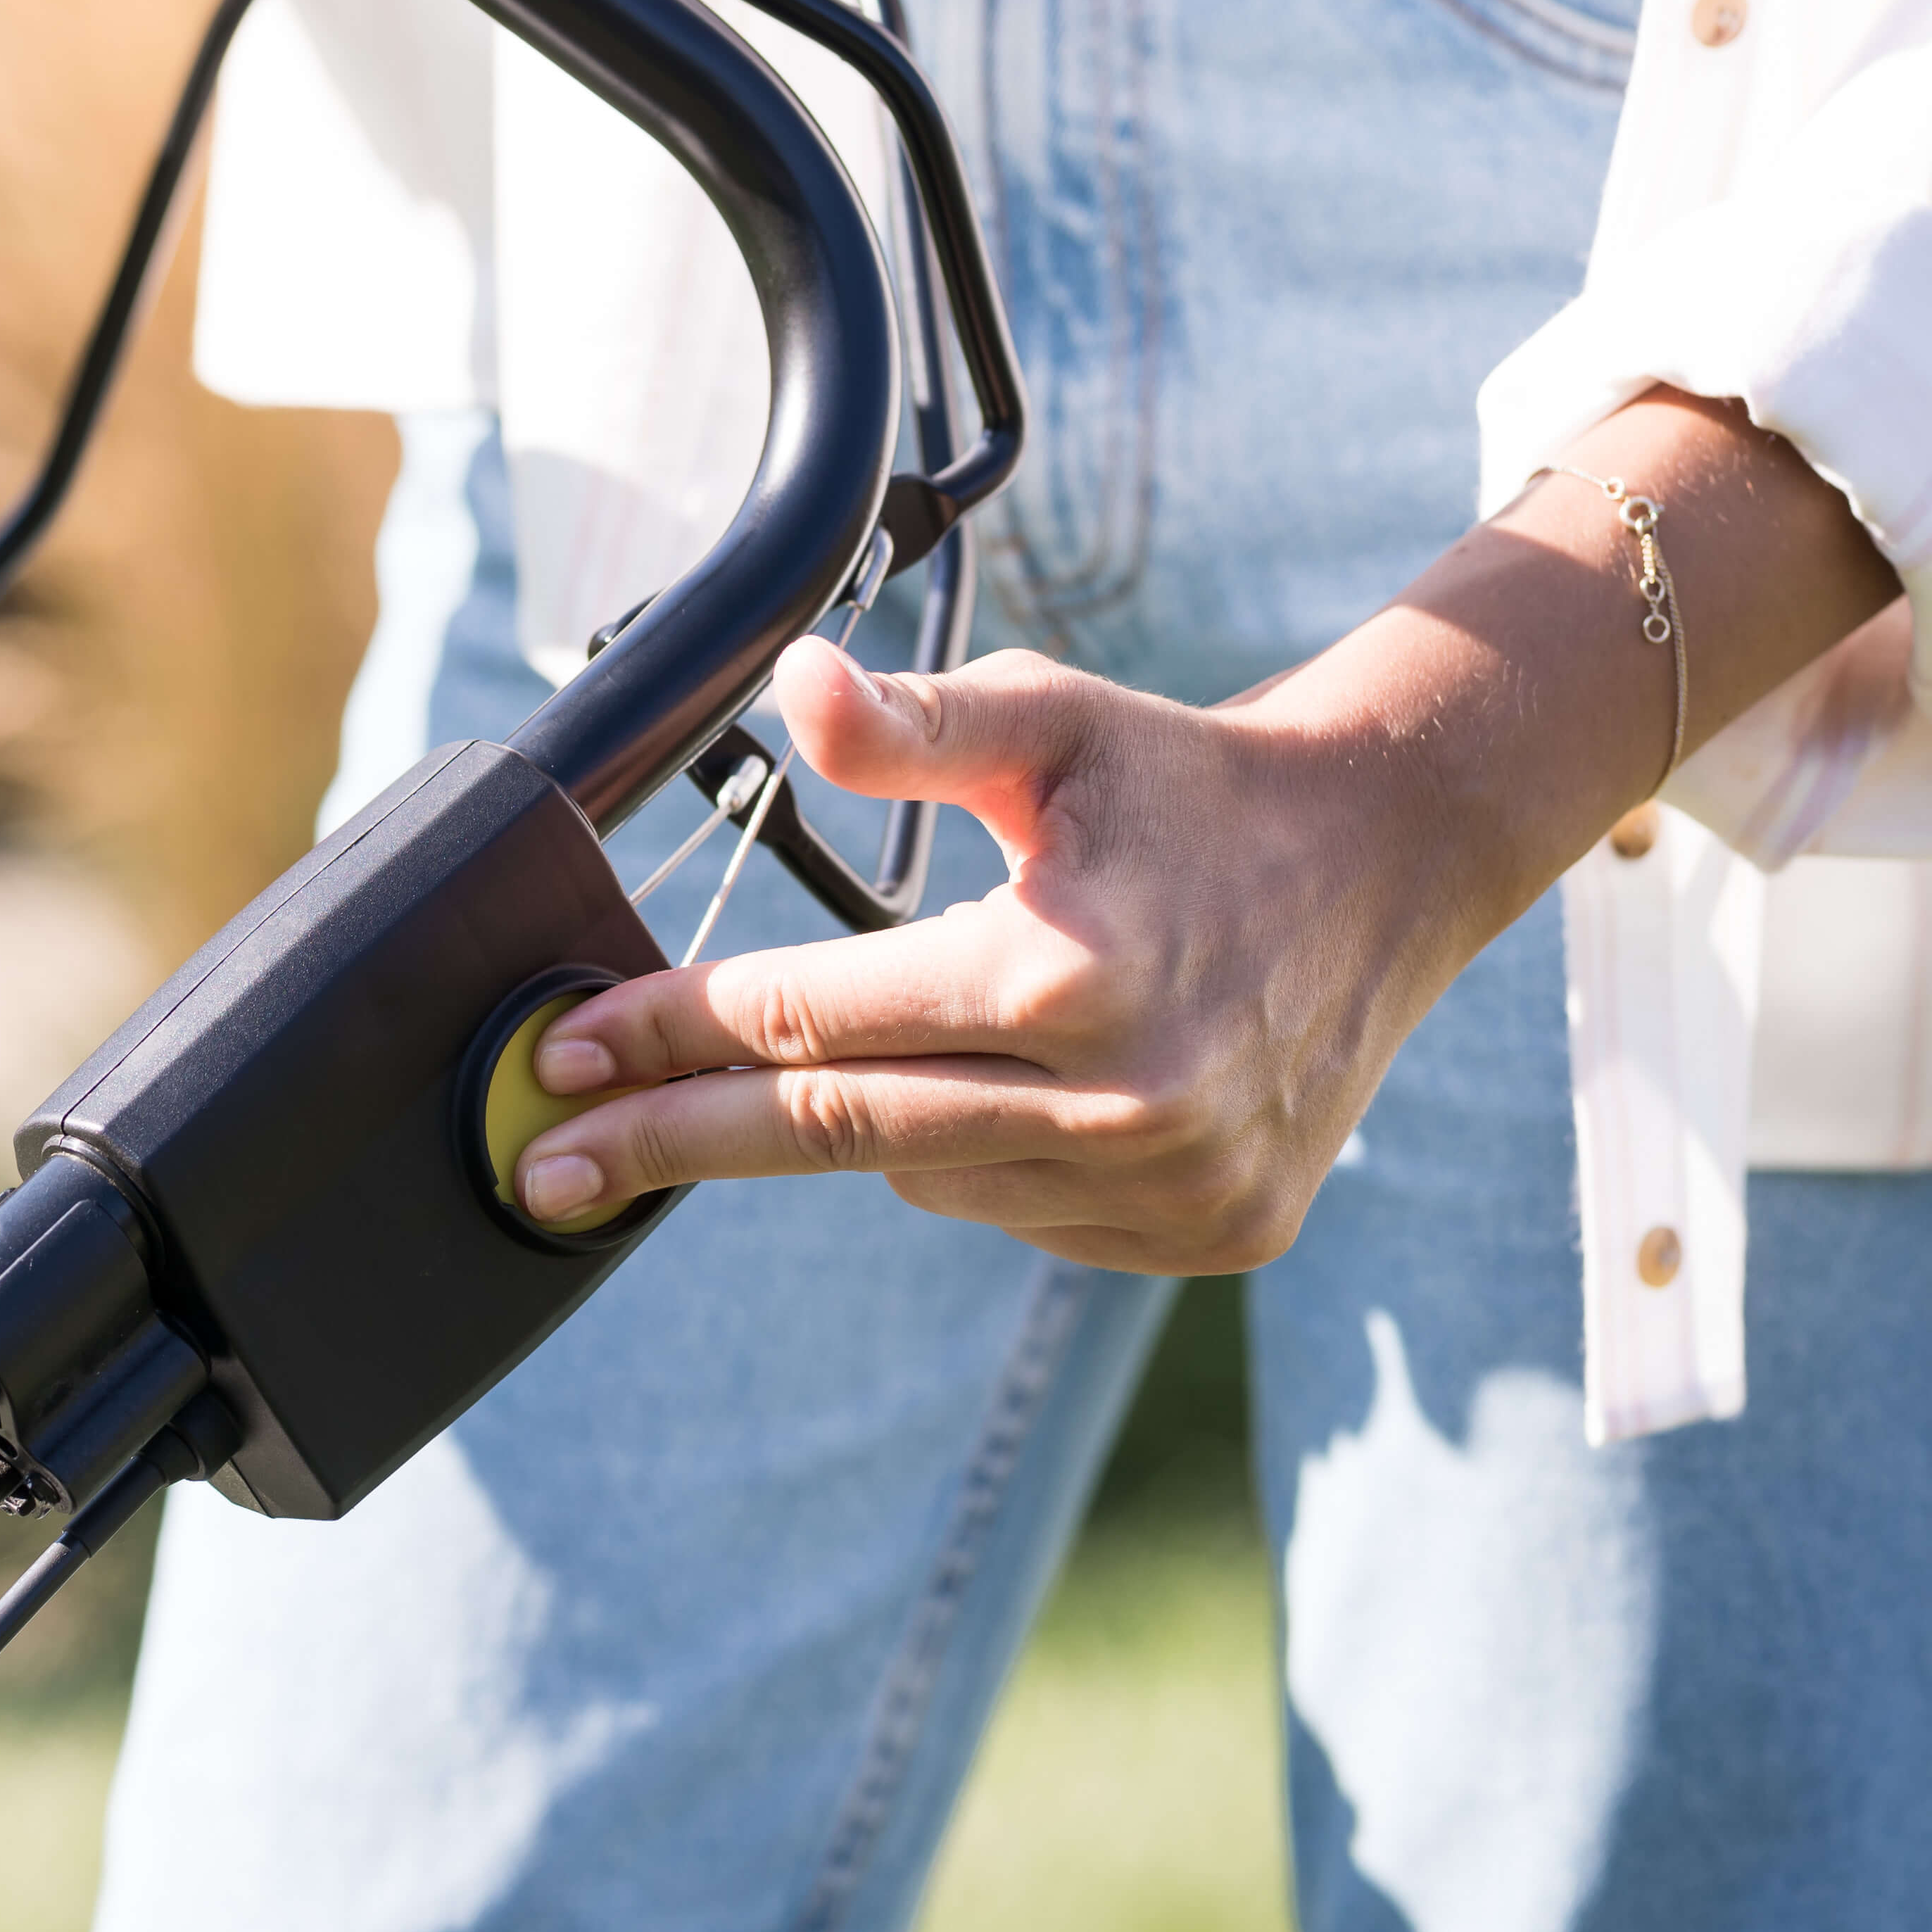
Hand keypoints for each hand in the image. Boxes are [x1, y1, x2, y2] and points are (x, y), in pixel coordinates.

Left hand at [509, 641, 1495, 1269]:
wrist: (1388, 861)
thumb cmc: (1189, 783)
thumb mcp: (1052, 720)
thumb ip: (911, 724)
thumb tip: (794, 694)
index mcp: (1067, 973)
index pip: (808, 1016)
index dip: (670, 1033)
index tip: (559, 1053)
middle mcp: (1123, 1102)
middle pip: (834, 1131)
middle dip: (673, 1142)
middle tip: (543, 1164)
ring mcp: (1172, 1188)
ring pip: (927, 1181)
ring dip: (869, 1123)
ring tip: (896, 1041)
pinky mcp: (1210, 1236)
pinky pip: (1020, 1216)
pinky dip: (978, 1161)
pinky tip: (1016, 1090)